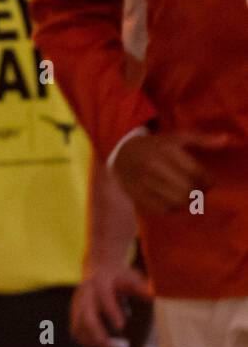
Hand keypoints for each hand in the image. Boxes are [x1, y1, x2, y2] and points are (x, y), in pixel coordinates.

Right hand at [70, 263, 150, 346]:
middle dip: (97, 334)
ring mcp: (78, 303)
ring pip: (78, 326)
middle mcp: (86, 292)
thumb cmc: (120, 277)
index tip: (121, 327)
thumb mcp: (131, 277)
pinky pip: (76, 330)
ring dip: (92, 341)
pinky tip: (102, 346)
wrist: (99, 269)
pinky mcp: (75, 312)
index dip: (111, 312)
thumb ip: (140, 287)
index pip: (103, 297)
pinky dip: (87, 341)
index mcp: (100, 282)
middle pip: (86, 315)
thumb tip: (151, 295)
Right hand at [113, 130, 229, 211]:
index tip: (209, 181)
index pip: (196, 173)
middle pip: (187, 189)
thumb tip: (227, 139)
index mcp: (164, 150)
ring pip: (176, 202)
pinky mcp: (136, 195)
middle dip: (199, 192)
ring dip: (188, 202)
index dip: (208, 180)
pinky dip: (173, 208)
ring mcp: (143, 182)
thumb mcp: (175, 138)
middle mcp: (153, 166)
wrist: (120, 153)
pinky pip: (163, 209)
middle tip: (200, 189)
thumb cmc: (154, 145)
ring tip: (188, 195)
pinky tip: (174, 200)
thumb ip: (201, 139)